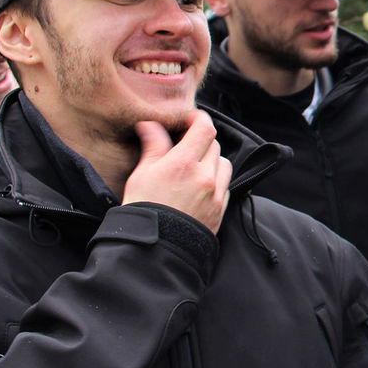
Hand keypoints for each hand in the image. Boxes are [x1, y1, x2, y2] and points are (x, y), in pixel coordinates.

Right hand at [123, 110, 231, 233]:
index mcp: (183, 164)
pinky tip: (198, 187)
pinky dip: (216, 180)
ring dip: (211, 160)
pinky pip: (225, 185)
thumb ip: (153, 146)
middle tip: (184, 146)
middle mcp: (204, 177)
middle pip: (213, 144)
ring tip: (193, 167)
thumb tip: (150, 124)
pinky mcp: (221, 209)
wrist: (153, 249)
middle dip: (200, 141)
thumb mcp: (141, 174)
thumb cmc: (143, 210)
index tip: (189, 119)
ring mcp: (216, 194)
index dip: (198, 118)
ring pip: (224, 163)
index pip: (204, 128)